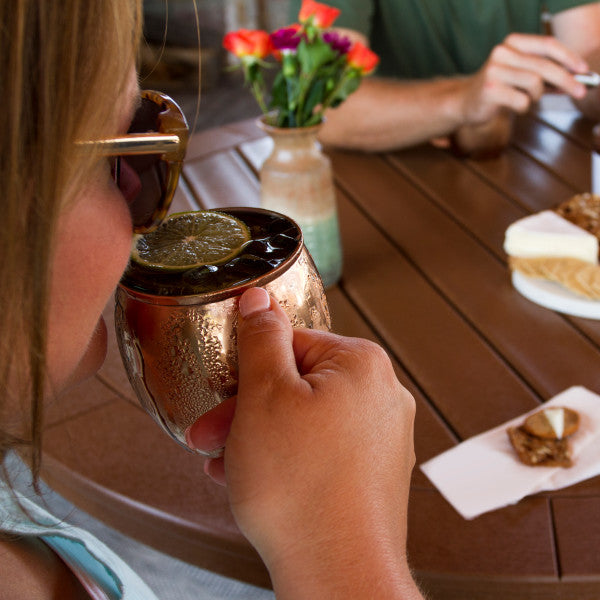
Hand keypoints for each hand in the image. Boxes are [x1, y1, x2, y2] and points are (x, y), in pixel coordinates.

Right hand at [187, 287, 420, 597]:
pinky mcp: (375, 474)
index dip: (247, 370)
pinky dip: (287, 460)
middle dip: (247, 410)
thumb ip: (260, 338)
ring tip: (226, 465)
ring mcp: (382, 438)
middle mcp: (382, 396)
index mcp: (362, 364)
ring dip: (260, 438)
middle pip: (297, 385)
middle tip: (213, 435)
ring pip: (305, 421)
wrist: (338, 574)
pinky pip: (322, 452)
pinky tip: (256, 481)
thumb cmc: (301, 489)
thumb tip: (259, 299)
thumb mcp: (263, 395)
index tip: (223, 392)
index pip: (291, 343)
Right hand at [459, 33, 588, 125]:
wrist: (463, 103)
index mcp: (512, 42)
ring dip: (537, 97)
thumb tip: (576, 79)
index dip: (569, 57)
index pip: (548, 45)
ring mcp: (494, 70)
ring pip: (534, 84)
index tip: (584, 70)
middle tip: (580, 93)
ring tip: (527, 100)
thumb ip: (545, 75)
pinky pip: (521, 101)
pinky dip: (524, 108)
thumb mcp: (521, 75)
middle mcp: (502, 52)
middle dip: (566, 81)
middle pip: (544, 66)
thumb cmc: (497, 89)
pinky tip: (514, 107)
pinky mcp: (489, 90)